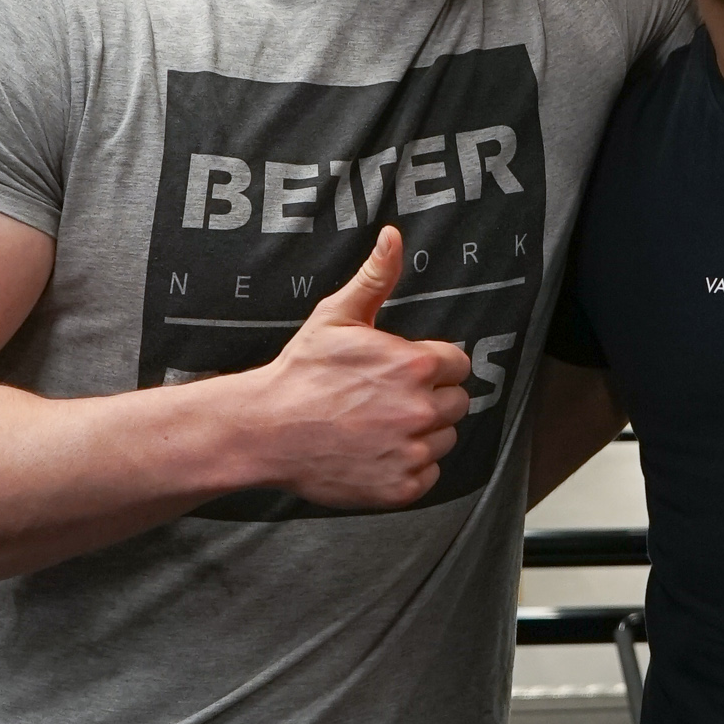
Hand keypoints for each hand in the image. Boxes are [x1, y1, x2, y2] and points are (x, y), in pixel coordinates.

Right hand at [241, 225, 471, 508]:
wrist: (266, 431)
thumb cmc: (301, 371)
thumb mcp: (336, 316)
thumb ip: (375, 277)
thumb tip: (394, 235)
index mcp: (415, 366)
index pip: (458, 364)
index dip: (432, 366)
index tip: (403, 371)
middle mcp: (421, 411)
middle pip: (457, 402)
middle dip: (431, 398)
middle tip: (389, 399)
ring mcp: (412, 453)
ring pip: (445, 440)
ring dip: (423, 434)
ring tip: (380, 425)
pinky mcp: (401, 488)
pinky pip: (428, 476)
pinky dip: (409, 468)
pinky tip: (377, 453)